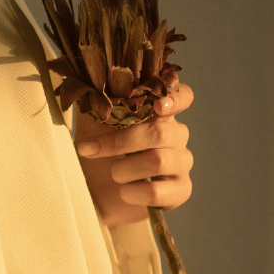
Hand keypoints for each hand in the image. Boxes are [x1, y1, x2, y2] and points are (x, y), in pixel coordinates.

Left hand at [73, 83, 194, 227]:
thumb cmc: (96, 148)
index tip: (157, 106)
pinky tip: (124, 191)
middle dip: (120, 142)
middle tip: (90, 149)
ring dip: (123, 169)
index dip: (175, 99)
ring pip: (158, 161)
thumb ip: (99, 99)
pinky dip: (133, 192)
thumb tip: (94, 81)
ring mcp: (181, 163)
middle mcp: (176, 135)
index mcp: (158, 113)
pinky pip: (158, 191)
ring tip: (112, 173)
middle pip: (161, 132)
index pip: (183, 96)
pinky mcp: (180, 190)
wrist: (92, 189)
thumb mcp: (91, 120)